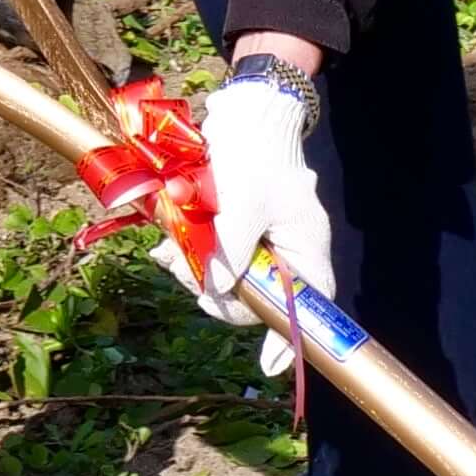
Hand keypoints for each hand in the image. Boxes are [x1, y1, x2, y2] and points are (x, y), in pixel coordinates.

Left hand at [198, 65, 343, 378]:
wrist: (242, 109)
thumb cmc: (253, 153)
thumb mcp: (240, 204)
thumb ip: (228, 251)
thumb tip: (215, 291)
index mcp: (304, 248)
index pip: (308, 306)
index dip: (292, 338)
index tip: (269, 366)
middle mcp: (285, 249)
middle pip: (256, 297)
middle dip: (217, 292)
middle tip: (187, 276)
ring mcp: (259, 238)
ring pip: (227, 277)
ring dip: (194, 269)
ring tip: (170, 252)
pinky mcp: (234, 226)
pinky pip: (211, 255)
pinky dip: (188, 252)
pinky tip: (167, 244)